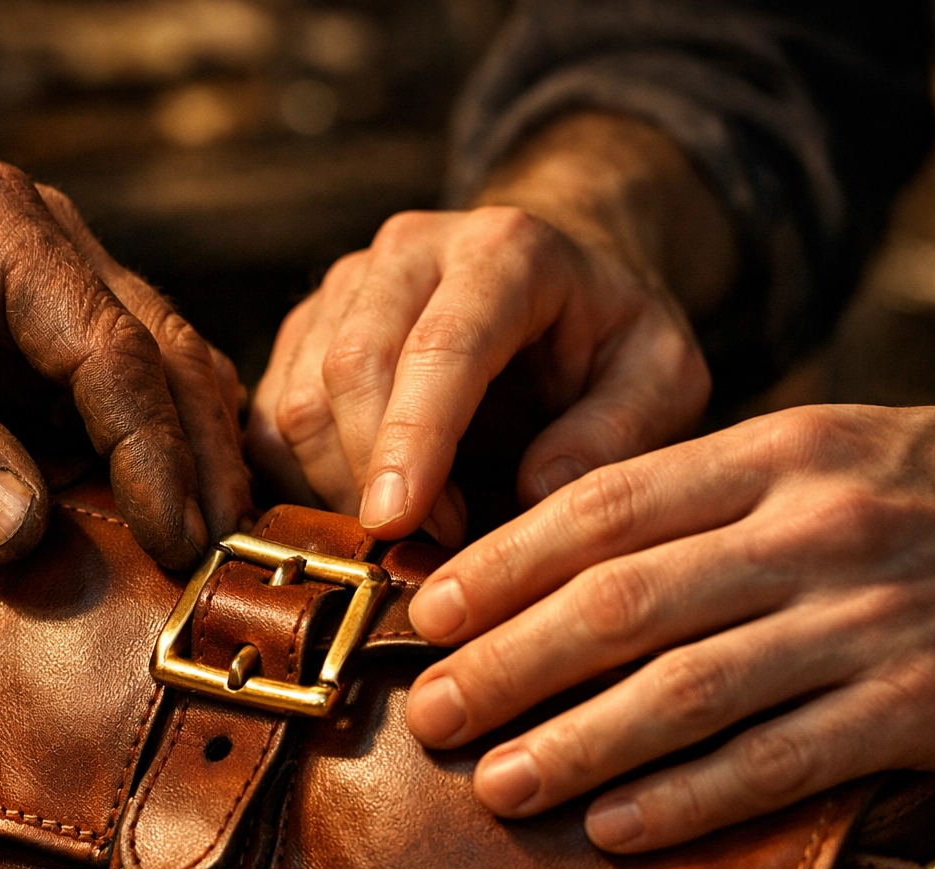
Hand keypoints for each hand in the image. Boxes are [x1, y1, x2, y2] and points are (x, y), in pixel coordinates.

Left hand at [0, 157, 248, 566]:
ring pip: (164, 363)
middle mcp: (54, 247)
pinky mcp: (40, 322)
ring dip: (193, 447)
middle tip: (225, 549)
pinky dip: (151, 439)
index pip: (115, 350)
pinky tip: (160, 496)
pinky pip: (119, 382)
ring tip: (210, 535)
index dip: (153, 452)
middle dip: (205, 454)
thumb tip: (23, 528)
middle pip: (168, 351)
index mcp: (9, 233)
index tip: (174, 538)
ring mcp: (56, 280)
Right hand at [246, 114, 728, 545]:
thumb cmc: (610, 343)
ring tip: (407, 535)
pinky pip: (272, 418)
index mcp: (505, 250)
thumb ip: (615, 432)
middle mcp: (410, 250)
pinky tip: (361, 513)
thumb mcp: (662, 377)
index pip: (441, 345)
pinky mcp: (306, 329)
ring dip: (336, 487)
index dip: (413, 439)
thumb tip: (536, 498)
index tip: (398, 524)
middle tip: (419, 553)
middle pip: (349, 367)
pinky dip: (302, 481)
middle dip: (370, 475)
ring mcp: (346, 286)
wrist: (557, 289)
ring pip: (298, 397)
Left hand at [405, 404, 934, 851]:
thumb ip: (705, 492)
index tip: (431, 609)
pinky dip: (690, 798)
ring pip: (687, 691)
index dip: (503, 564)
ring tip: (497, 781)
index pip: (603, 508)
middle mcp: (813, 531)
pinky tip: (618, 825)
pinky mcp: (919, 705)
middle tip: (432, 709)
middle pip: (622, 603)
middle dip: (509, 662)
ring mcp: (867, 620)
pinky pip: (780, 762)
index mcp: (775, 454)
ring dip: (577, 744)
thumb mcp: (825, 452)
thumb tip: (558, 543)